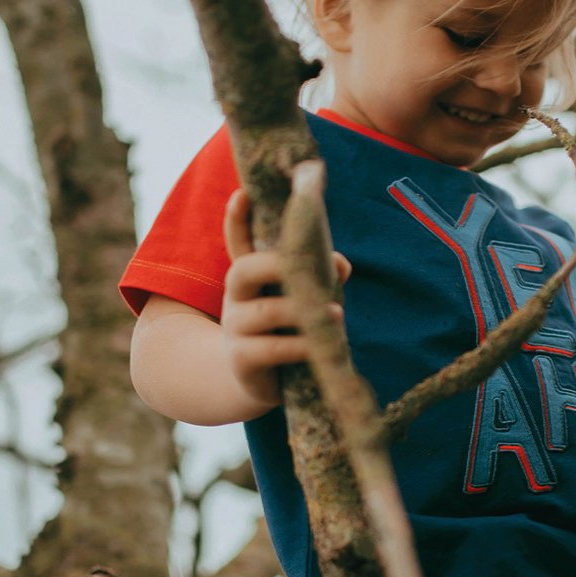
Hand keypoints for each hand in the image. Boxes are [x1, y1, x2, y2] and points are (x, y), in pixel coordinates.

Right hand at [221, 187, 350, 409]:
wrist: (260, 382)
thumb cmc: (289, 330)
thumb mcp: (303, 300)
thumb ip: (320, 277)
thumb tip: (339, 263)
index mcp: (251, 276)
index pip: (239, 241)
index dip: (238, 219)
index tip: (243, 194)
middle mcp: (236, 297)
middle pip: (242, 270)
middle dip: (273, 264)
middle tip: (302, 264)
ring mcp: (235, 327)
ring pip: (264, 312)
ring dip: (301, 311)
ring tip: (334, 313)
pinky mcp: (242, 359)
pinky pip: (271, 349)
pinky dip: (299, 345)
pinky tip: (320, 344)